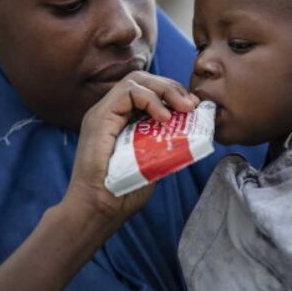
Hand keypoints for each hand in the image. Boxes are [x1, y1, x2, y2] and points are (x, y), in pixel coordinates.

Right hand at [63, 71, 198, 223]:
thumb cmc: (123, 193)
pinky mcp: (99, 118)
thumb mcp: (154, 163)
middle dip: (172, 87)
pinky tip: (165, 117)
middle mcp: (111, 112)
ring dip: (165, 90)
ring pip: (136, 80)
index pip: (148, 91)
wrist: (97, 210)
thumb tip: (190, 135)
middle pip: (143, 80)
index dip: (173, 93)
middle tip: (192, 104)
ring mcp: (103, 113)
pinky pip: (127, 92)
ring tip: (183, 107)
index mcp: (122, 120)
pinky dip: (150, 99)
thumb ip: (165, 145)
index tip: (193, 107)